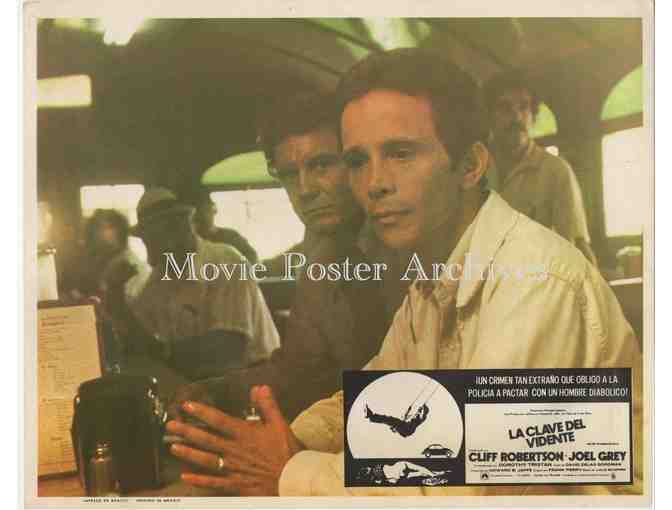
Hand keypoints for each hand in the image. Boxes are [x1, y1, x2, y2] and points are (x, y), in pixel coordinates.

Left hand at [166, 385, 303, 495]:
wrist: (293, 480)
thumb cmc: (287, 453)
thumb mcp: (280, 424)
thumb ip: (267, 405)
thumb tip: (259, 387)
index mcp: (244, 434)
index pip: (219, 420)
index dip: (202, 412)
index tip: (187, 406)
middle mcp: (234, 450)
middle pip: (206, 439)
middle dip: (187, 431)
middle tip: (170, 426)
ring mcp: (233, 468)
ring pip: (206, 460)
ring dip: (188, 453)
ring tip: (173, 447)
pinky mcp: (235, 484)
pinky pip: (214, 482)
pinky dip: (199, 480)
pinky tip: (186, 477)